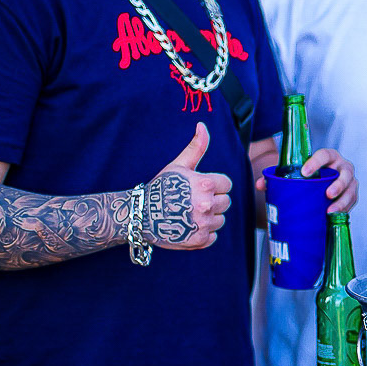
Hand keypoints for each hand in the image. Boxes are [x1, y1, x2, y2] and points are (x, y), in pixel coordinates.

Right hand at [143, 122, 231, 249]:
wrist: (140, 215)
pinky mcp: (200, 240)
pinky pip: (214, 236)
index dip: (213, 184)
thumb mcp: (178, 165)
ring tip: (189, 213)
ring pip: (220, 219)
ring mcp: (203, 224)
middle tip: (192, 200)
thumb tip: (202, 125)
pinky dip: (204, 233)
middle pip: (225, 202)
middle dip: (212, 200)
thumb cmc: (160, 187)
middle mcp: (207, 205)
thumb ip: (196, 147)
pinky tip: (188, 226)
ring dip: (209, 217)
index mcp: (205, 185)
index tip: (198, 187)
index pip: (226, 184)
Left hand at [253, 148, 357, 212]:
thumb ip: (277, 178)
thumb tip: (261, 184)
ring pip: (351, 189)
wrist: (320, 180)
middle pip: (345, 173)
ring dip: (343, 200)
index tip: (305, 172)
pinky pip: (351, 201)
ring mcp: (349, 181)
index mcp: (328, 157)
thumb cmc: (307, 174)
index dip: (316, 162)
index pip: (325, 155)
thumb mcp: (295, 173)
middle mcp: (342, 166)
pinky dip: (345, 209)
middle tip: (327, 194)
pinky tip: (335, 216)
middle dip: (339, 184)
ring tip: (330, 211)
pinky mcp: (351, 194)